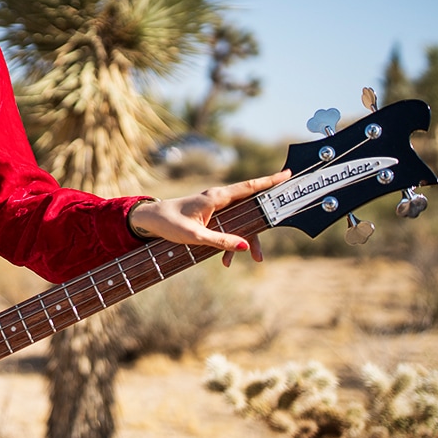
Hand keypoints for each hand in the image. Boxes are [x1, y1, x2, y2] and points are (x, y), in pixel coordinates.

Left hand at [128, 170, 291, 265]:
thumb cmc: (169, 223)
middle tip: (261, 254)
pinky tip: (225, 262)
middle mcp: (218, 199)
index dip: (269, 181)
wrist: (149, 220)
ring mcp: (215, 207)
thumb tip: (244, 247)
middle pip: (249, 210)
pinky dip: (229, 243)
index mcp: (216, 197)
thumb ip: (220, 241)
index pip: (248, 187)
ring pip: (239, 222)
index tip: (287, 174)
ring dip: (244, 242)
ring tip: (249, 262)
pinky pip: (228, 228)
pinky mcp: (210, 216)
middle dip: (258, 232)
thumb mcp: (195, 236)